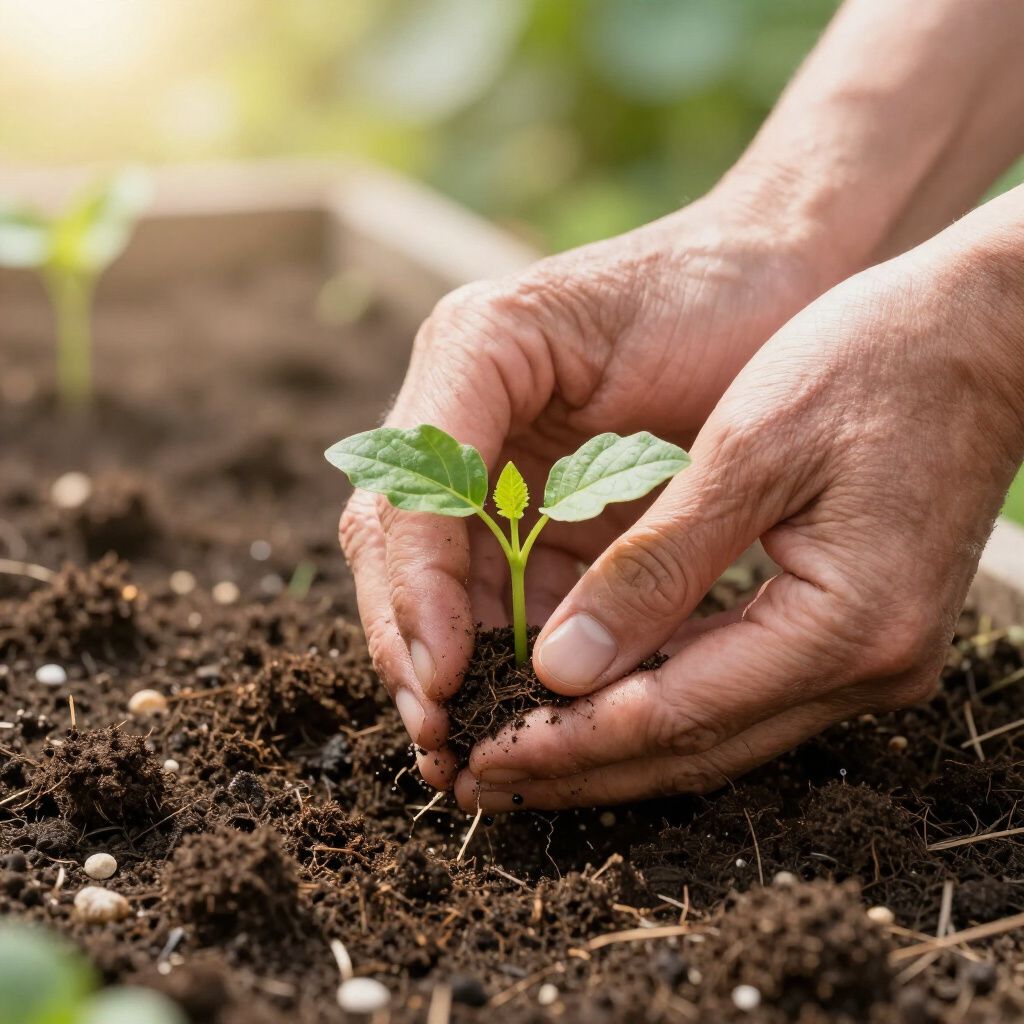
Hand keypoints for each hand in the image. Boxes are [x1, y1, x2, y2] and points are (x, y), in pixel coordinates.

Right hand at [338, 183, 841, 785]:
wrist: (771, 282)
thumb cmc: (712, 302)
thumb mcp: (645, 382)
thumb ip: (573, 481)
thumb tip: (534, 635)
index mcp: (469, 358)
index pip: (406, 494)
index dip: (414, 592)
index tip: (440, 678)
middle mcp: (463, 411)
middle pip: (397, 544)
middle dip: (410, 643)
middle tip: (434, 739)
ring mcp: (497, 460)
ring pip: (439, 575)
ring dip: (444, 661)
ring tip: (456, 749)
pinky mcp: (541, 500)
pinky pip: (503, 584)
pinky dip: (503, 648)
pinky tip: (515, 706)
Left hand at [456, 199, 1023, 809]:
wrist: (982, 336)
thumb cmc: (870, 363)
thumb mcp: (748, 450)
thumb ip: (657, 566)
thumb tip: (562, 666)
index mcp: (844, 625)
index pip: (673, 714)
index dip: (567, 743)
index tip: (482, 758)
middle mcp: (866, 669)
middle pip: (692, 747)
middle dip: (578, 767)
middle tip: (480, 778)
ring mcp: (870, 660)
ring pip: (714, 733)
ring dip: (611, 746)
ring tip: (516, 754)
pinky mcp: (857, 637)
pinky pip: (739, 692)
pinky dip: (659, 703)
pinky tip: (594, 701)